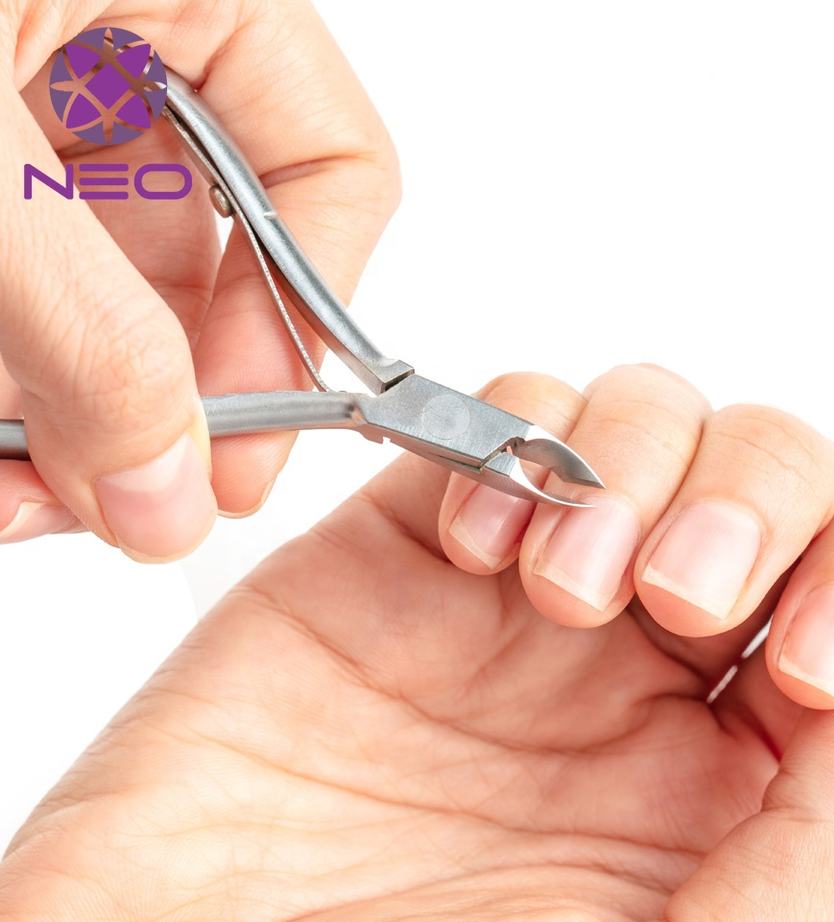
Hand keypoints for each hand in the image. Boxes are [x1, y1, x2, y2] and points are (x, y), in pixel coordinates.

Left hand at [0, 1, 397, 558]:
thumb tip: (163, 495)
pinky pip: (30, 279)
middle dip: (164, 392)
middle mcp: (132, 37)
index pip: (333, 167)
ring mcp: (40, 90)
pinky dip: (11, 365)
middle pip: (214, 257)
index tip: (243, 443)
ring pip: (109, 285)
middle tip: (122, 493)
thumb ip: (86, 331)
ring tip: (18, 481)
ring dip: (71, 399)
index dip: (306, 322)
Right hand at [1, 365, 833, 921]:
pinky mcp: (411, 533)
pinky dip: (515, 443)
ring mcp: (523, 584)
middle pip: (778, 480)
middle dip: (760, 499)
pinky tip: (475, 549)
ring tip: (558, 584)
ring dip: (636, 461)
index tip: (807, 660)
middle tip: (682, 594)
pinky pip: (508, 414)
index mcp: (729, 770)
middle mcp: (639, 660)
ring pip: (648, 418)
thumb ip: (822, 842)